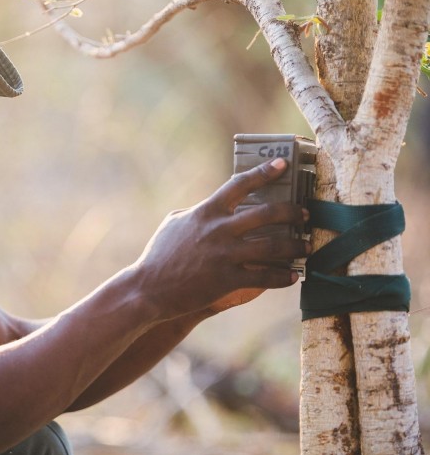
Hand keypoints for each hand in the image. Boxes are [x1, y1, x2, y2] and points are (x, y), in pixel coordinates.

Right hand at [133, 158, 308, 319]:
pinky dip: (283, 277)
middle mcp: (218, 230)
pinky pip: (265, 277)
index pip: (240, 184)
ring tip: (306, 246)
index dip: (264, 172)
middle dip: (292, 211)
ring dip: (296, 246)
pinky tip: (292, 276)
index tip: (282, 165)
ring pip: (274, 246)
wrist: (148, 289)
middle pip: (267, 213)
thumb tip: (209, 204)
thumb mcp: (173, 224)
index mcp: (206, 212)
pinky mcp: (227, 279)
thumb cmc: (158, 256)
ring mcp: (224, 255)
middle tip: (305, 214)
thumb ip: (195, 212)